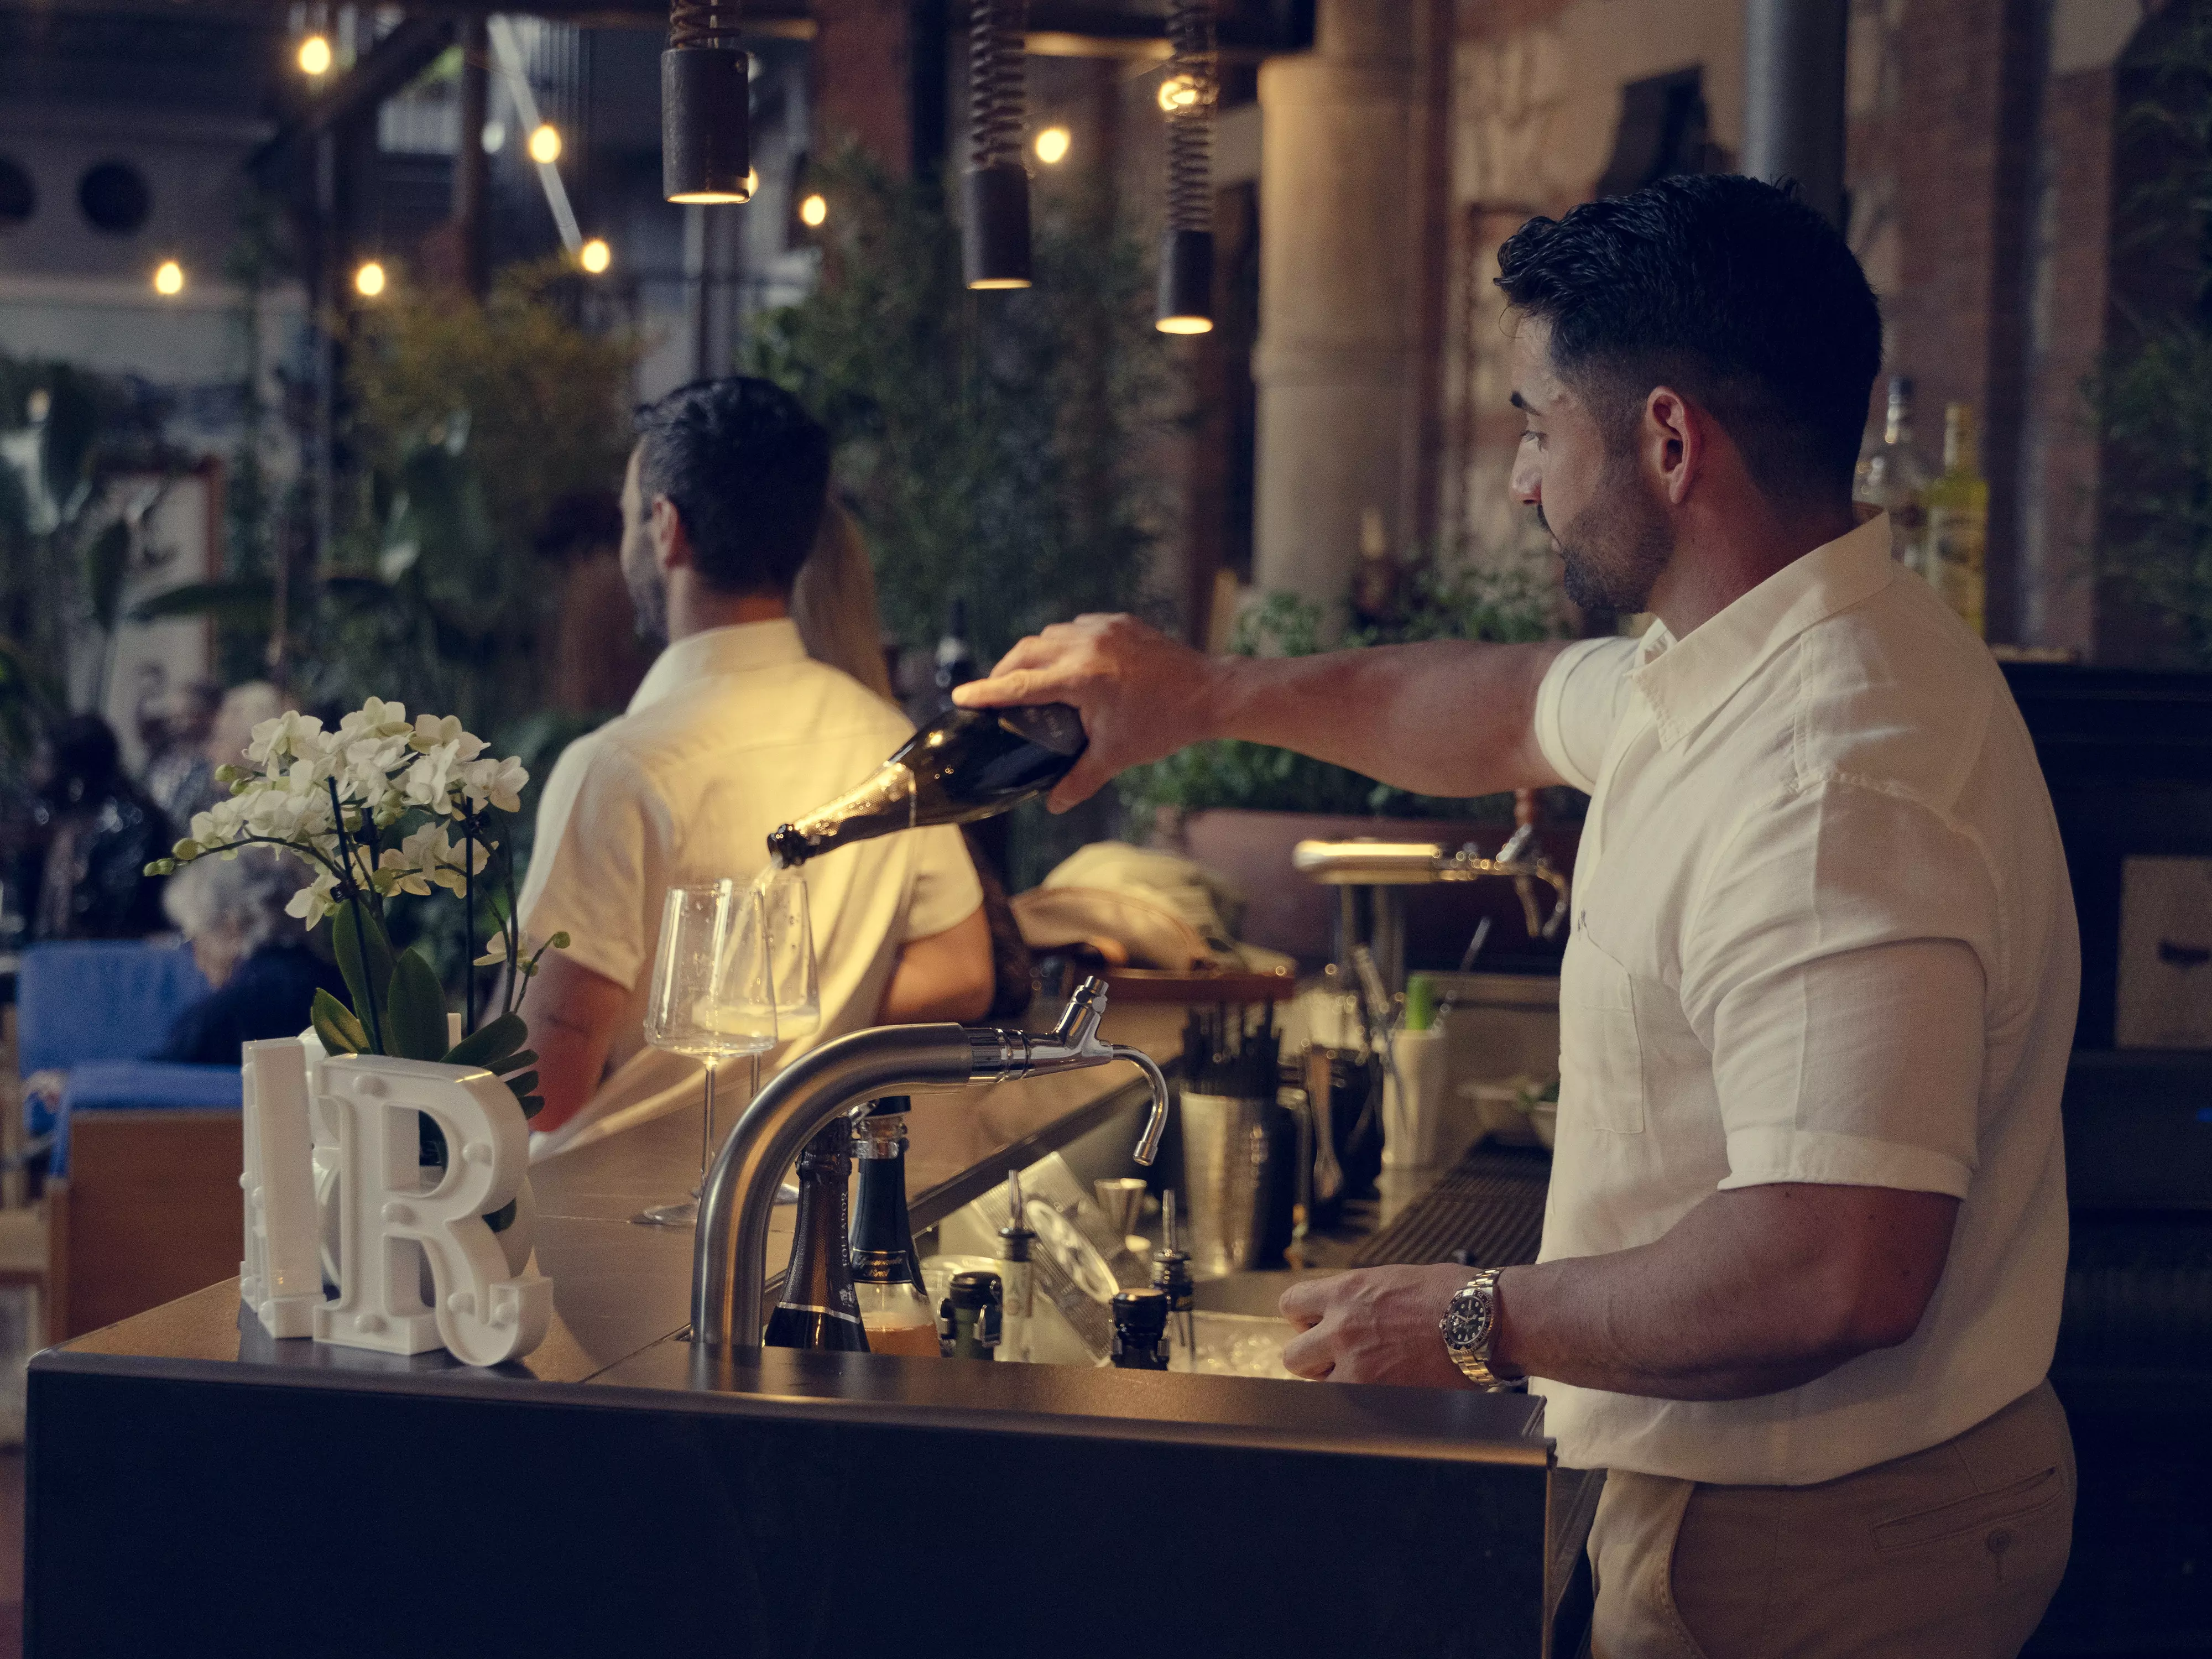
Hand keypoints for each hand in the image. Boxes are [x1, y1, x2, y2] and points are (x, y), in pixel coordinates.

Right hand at [951, 614, 1220, 811]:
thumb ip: (1079, 779)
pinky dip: (1065, 642)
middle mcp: (1087, 644)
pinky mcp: (1120, 622)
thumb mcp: (1117, 756)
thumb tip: (1052, 804)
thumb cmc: (1164, 724)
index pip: (1019, 683)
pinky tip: (1069, 661)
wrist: (1210, 692)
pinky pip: (1079, 626)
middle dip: (1005, 669)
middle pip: (1027, 651)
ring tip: (1030, 677)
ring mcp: (1104, 628)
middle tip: (994, 691)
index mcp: (1081, 677)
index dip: (986, 691)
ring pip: (1051, 634)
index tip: (961, 696)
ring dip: (1034, 653)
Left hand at [1278, 1263, 1476, 1387]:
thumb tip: (1340, 1311)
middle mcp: (1342, 1328)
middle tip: (1338, 1358)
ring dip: (1336, 1383)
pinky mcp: (1377, 1397)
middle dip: (1314, 1359)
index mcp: (1346, 1292)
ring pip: (1317, 1389)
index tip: (1316, 1326)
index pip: (1290, 1305)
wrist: (1484, 1320)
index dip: (1302, 1319)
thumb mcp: (1392, 1280)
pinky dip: (1361, 1403)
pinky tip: (1386, 1391)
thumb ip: (1357, 1298)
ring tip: (1368, 1376)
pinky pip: (1348, 1407)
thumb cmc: (1451, 1295)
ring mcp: (1357, 1367)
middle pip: (1293, 1356)